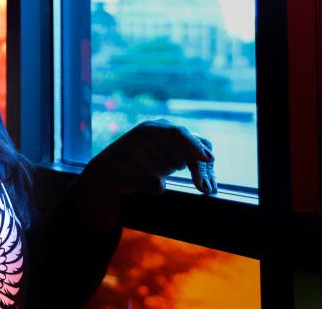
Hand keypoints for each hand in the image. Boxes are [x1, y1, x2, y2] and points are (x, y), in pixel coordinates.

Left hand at [84, 120, 216, 196]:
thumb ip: (145, 182)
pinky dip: (202, 172)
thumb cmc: (117, 171)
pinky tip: (207, 187)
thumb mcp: (128, 177)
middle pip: (191, 142)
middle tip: (204, 186)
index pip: (176, 133)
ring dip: (205, 169)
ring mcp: (171, 143)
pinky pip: (195, 160)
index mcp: (149, 132)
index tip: (207, 158)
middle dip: (200, 163)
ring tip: (207, 189)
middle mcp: (164, 134)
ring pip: (197, 151)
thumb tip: (160, 187)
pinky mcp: (176, 154)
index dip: (193, 144)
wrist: (113, 172)